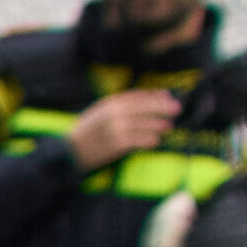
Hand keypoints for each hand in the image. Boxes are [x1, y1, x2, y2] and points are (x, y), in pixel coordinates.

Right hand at [66, 82, 185, 168]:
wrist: (69, 151)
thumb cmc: (87, 131)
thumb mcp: (101, 112)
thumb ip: (122, 105)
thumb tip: (144, 101)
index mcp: (109, 103)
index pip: (138, 96)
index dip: (156, 96)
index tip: (169, 98)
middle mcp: (114, 113)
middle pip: (145, 108)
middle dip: (163, 108)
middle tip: (177, 110)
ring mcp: (115, 129)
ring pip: (144, 124)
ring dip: (158, 125)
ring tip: (168, 127)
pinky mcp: (116, 144)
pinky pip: (138, 140)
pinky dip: (148, 140)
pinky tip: (155, 141)